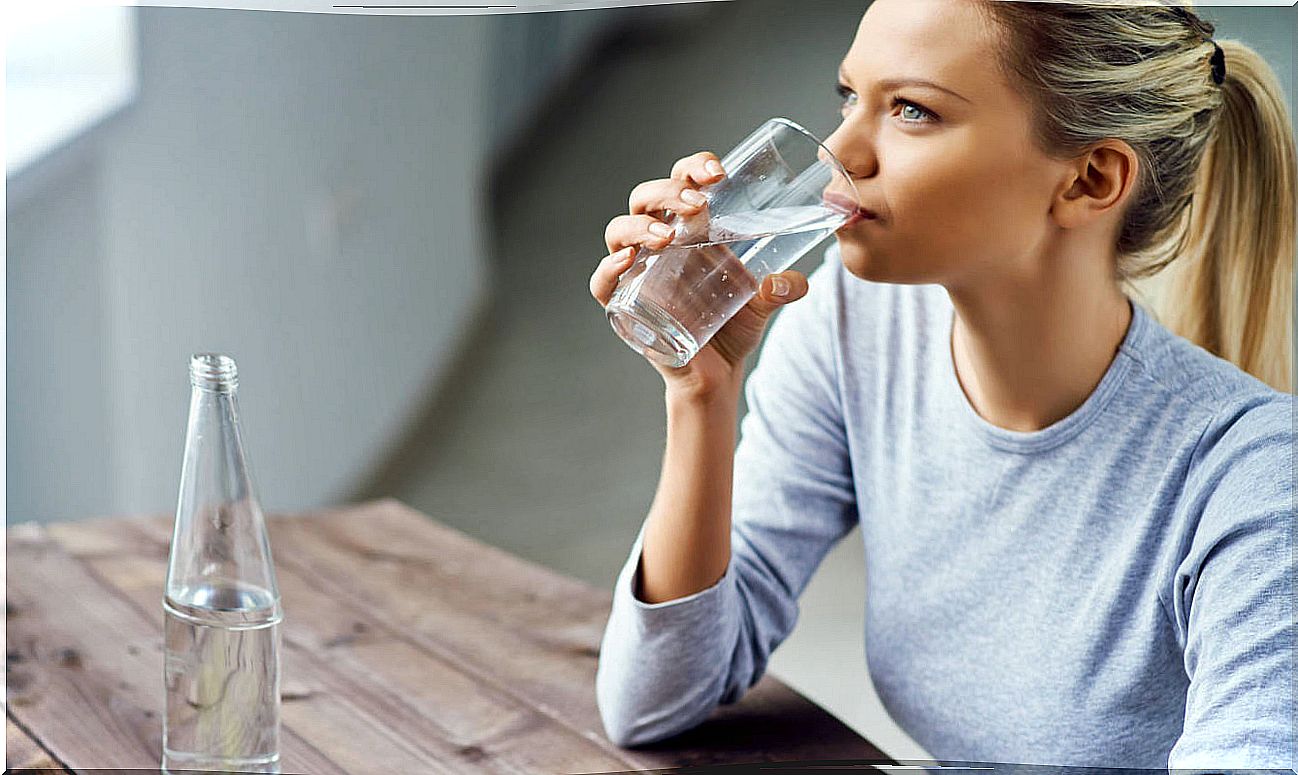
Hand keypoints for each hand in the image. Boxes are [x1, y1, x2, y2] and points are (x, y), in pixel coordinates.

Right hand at [590, 151, 808, 399]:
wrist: (719, 373)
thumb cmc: (735, 324)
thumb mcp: (764, 302)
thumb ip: (782, 289)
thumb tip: (792, 281)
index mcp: (690, 227)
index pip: (682, 181)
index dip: (693, 167)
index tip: (717, 172)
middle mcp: (658, 241)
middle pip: (645, 198)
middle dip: (668, 193)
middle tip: (698, 206)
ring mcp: (637, 271)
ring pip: (618, 231)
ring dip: (639, 227)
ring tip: (667, 236)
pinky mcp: (625, 304)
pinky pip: (603, 282)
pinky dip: (608, 269)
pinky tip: (627, 261)